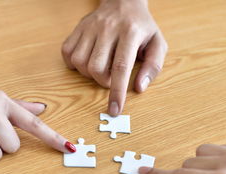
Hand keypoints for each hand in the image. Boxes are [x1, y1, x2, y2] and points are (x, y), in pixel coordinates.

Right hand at [62, 0, 167, 115]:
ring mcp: (90, 27)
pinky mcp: (78, 28)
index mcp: (131, 32)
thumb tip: (139, 88)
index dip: (117, 92)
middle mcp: (108, 28)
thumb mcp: (157, 43)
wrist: (124, 1)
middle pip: (96, 68)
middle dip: (103, 81)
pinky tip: (87, 61)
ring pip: (79, 62)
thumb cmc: (142, 27)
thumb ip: (152, 67)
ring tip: (100, 66)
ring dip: (89, 74)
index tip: (114, 110)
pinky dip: (74, 64)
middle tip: (112, 76)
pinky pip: (67, 53)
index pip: (121, 67)